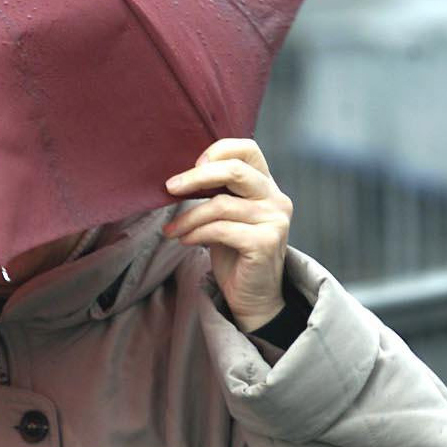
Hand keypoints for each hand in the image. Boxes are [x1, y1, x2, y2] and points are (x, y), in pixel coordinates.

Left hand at [163, 137, 293, 332]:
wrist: (254, 296)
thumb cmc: (236, 254)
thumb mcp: (227, 216)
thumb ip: (217, 193)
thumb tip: (179, 177)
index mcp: (267, 186)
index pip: (248, 149)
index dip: (219, 150)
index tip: (193, 165)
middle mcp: (276, 199)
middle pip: (235, 170)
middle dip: (196, 177)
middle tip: (169, 187)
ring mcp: (274, 220)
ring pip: (220, 205)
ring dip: (188, 217)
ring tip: (171, 229)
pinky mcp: (265, 242)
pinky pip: (220, 229)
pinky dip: (196, 233)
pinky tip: (185, 240)